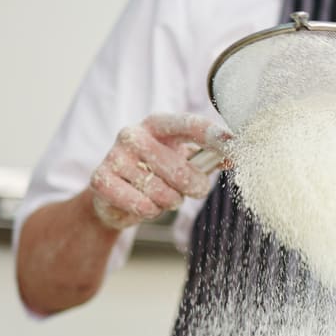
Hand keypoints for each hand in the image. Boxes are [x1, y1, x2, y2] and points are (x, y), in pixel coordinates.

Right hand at [88, 113, 230, 229]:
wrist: (113, 194)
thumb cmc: (155, 172)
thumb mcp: (182, 160)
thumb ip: (208, 158)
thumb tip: (234, 157)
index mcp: (158, 124)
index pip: (188, 124)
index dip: (212, 135)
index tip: (233, 144)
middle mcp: (134, 134)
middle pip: (180, 170)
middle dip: (193, 188)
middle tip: (190, 190)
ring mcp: (115, 155)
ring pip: (162, 193)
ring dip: (169, 202)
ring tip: (160, 196)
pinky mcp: (101, 179)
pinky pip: (141, 205)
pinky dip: (149, 211)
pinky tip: (143, 204)